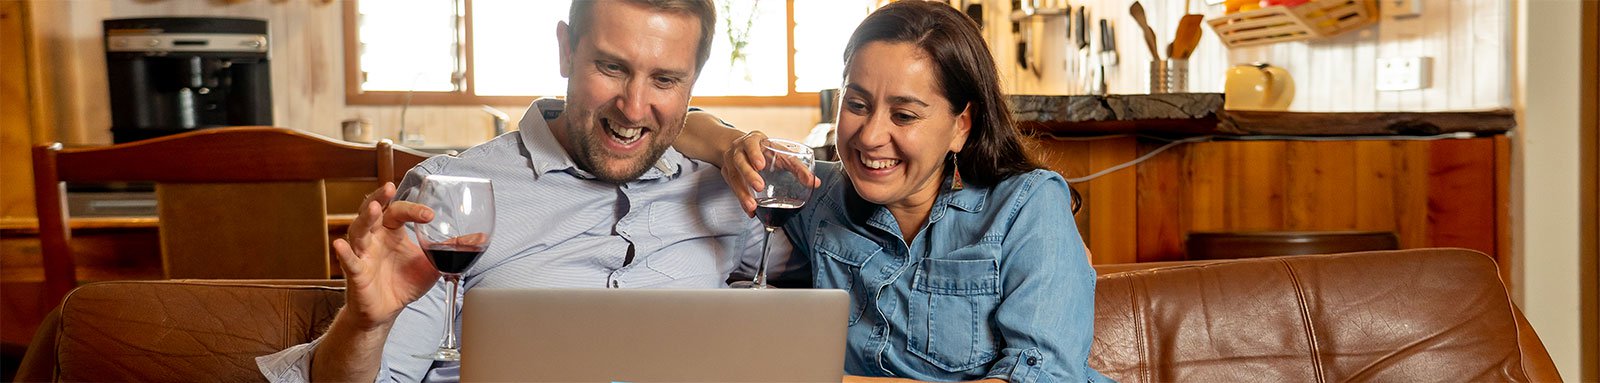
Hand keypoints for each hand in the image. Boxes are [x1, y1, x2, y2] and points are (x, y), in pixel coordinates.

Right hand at [332, 183, 440, 329]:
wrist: (387, 311)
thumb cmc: (405, 282)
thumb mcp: (433, 263)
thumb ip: (452, 249)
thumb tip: (480, 238)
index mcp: (392, 230)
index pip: (399, 210)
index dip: (412, 209)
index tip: (430, 215)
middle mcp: (375, 237)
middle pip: (373, 211)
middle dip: (380, 198)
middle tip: (389, 188)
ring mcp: (363, 253)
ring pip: (358, 230)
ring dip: (365, 218)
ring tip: (374, 209)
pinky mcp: (355, 273)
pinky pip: (348, 261)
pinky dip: (344, 253)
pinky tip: (341, 245)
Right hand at [720, 131, 821, 215]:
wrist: (740, 148)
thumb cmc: (766, 151)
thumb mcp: (781, 153)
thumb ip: (797, 167)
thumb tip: (815, 183)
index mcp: (752, 140)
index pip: (751, 144)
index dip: (755, 153)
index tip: (761, 165)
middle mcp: (738, 150)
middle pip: (740, 162)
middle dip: (748, 174)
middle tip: (759, 186)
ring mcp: (730, 163)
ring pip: (733, 177)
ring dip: (742, 193)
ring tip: (752, 206)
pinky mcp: (727, 175)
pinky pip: (733, 189)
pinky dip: (741, 201)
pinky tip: (750, 212)